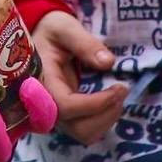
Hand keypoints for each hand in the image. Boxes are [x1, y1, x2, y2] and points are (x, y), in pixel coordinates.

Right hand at [32, 11, 128, 142]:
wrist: (40, 38)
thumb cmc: (50, 31)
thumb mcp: (64, 27)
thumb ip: (84, 42)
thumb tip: (108, 62)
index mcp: (42, 81)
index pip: (66, 106)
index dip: (95, 103)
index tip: (118, 87)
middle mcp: (45, 104)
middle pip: (77, 128)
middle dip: (106, 114)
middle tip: (122, 90)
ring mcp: (55, 113)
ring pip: (84, 133)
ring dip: (107, 119)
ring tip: (118, 96)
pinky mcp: (65, 116)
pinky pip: (85, 130)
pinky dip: (103, 121)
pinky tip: (110, 102)